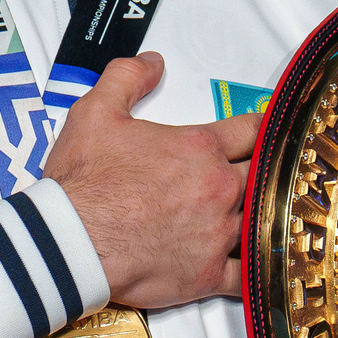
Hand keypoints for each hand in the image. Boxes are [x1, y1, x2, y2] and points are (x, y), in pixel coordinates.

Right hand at [43, 53, 262, 308]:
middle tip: (265, 173)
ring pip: (260, 220)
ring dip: (260, 215)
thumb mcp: (95, 111)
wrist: (70, 242)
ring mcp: (216, 234)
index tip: (267, 131)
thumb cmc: (83, 184)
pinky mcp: (207, 274)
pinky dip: (254, 268)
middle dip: (262, 172)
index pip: (250, 130)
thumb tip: (151, 62)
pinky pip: (246, 274)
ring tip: (264, 214)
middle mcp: (217, 189)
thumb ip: (127, 77)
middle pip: (261, 175)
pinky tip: (259, 263)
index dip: (261, 128)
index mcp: (199, 149)